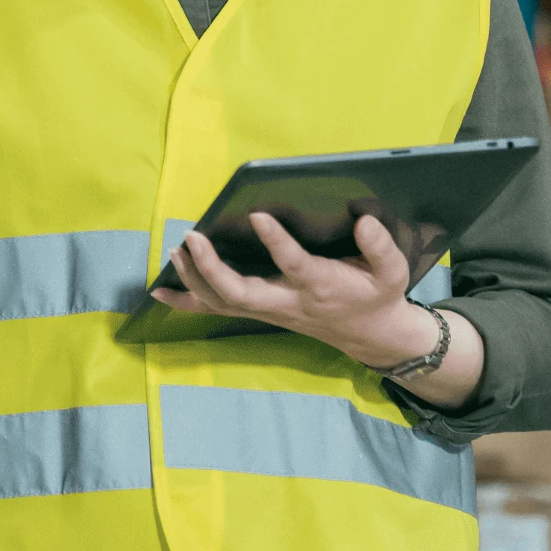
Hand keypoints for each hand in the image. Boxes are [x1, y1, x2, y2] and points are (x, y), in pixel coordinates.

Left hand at [151, 212, 439, 370]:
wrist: (370, 335)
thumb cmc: (376, 295)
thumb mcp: (391, 272)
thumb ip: (379, 247)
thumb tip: (365, 221)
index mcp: (319, 286)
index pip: (294, 265)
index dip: (276, 243)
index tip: (258, 215)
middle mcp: (287, 302)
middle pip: (241, 294)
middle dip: (212, 269)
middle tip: (192, 237)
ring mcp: (268, 310)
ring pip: (222, 303)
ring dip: (194, 279)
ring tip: (176, 250)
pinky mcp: (258, 312)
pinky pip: (215, 310)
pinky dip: (185, 301)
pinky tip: (159, 290)